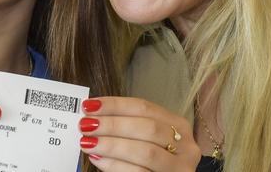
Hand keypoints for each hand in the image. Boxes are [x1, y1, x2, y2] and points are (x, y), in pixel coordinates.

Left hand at [78, 97, 200, 171]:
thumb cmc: (152, 161)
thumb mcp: (148, 138)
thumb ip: (127, 126)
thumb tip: (93, 115)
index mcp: (178, 125)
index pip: (144, 107)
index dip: (115, 104)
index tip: (89, 105)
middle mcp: (185, 146)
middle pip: (147, 128)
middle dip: (112, 125)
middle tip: (85, 124)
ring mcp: (179, 168)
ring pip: (145, 152)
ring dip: (112, 145)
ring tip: (87, 143)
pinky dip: (115, 165)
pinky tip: (98, 160)